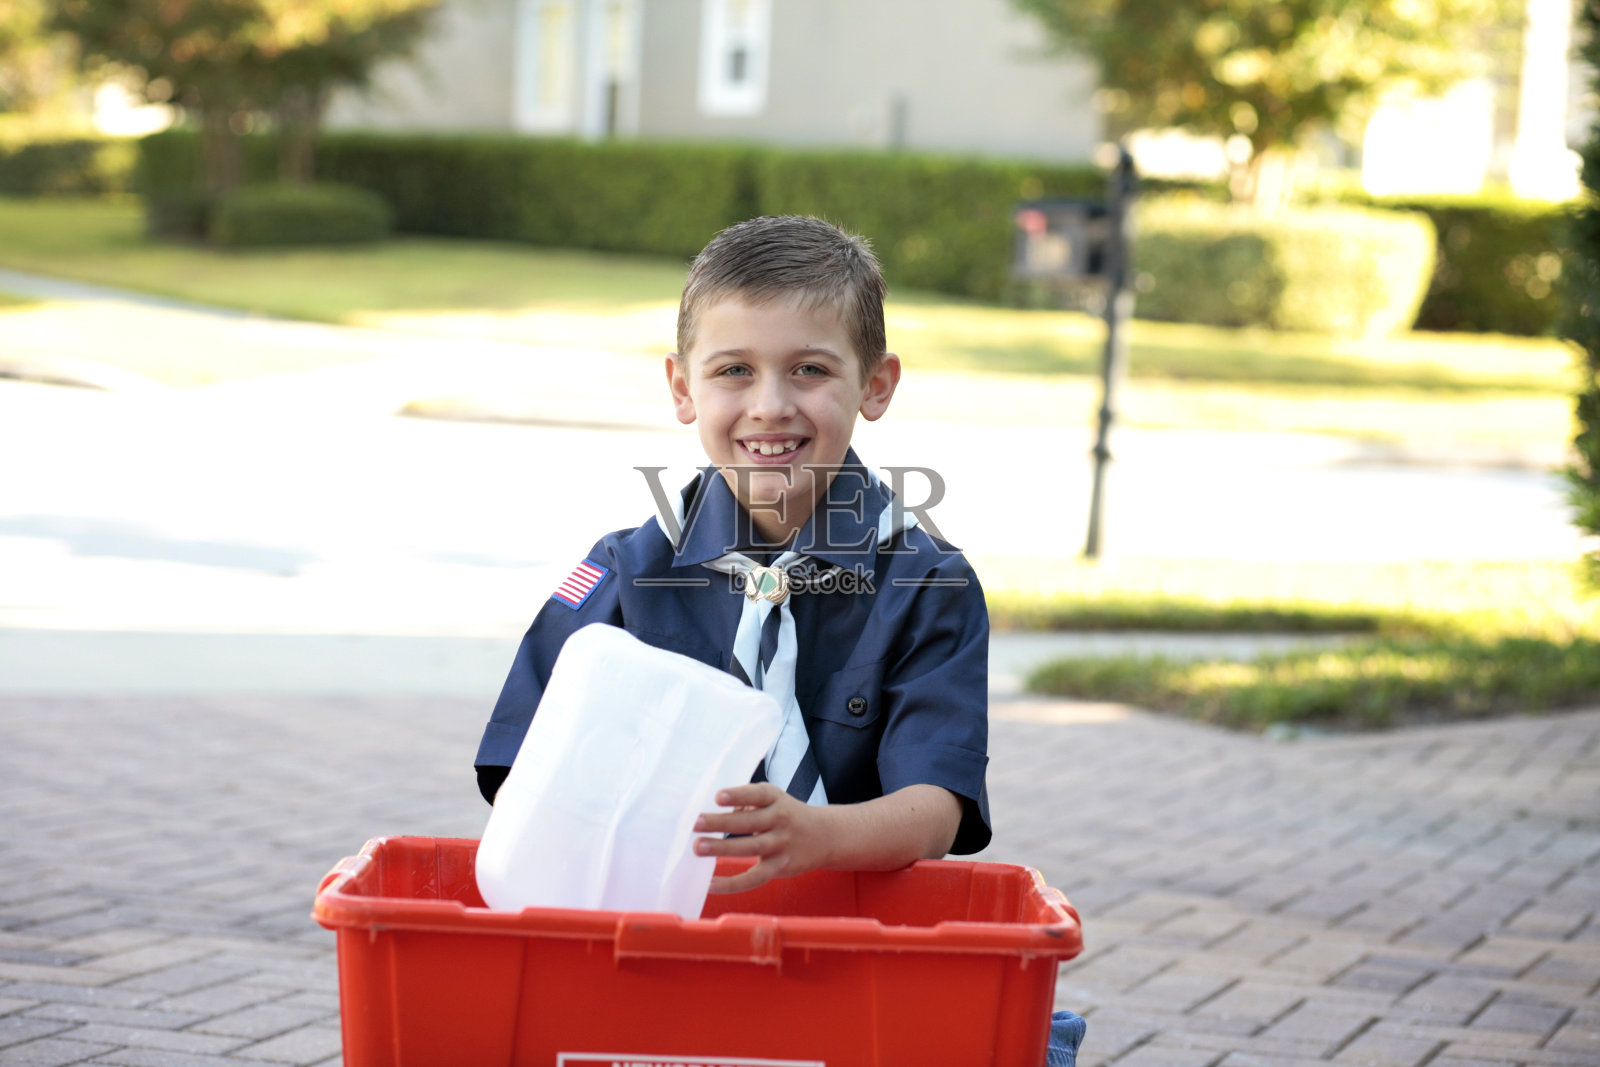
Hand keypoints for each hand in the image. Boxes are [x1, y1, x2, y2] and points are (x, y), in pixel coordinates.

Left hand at [693, 784, 834, 893]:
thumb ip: (747, 804)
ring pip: (750, 847)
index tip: (718, 797)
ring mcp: (781, 844)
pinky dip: (732, 883)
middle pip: (749, 822)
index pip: (757, 795)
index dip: (738, 795)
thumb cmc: (789, 815)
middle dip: (721, 823)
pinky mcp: (780, 867)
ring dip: (722, 848)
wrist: (826, 836)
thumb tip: (717, 817)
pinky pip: (754, 878)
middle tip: (696, 823)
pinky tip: (711, 884)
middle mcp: (780, 820)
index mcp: (776, 799)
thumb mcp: (774, 800)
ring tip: (699, 847)